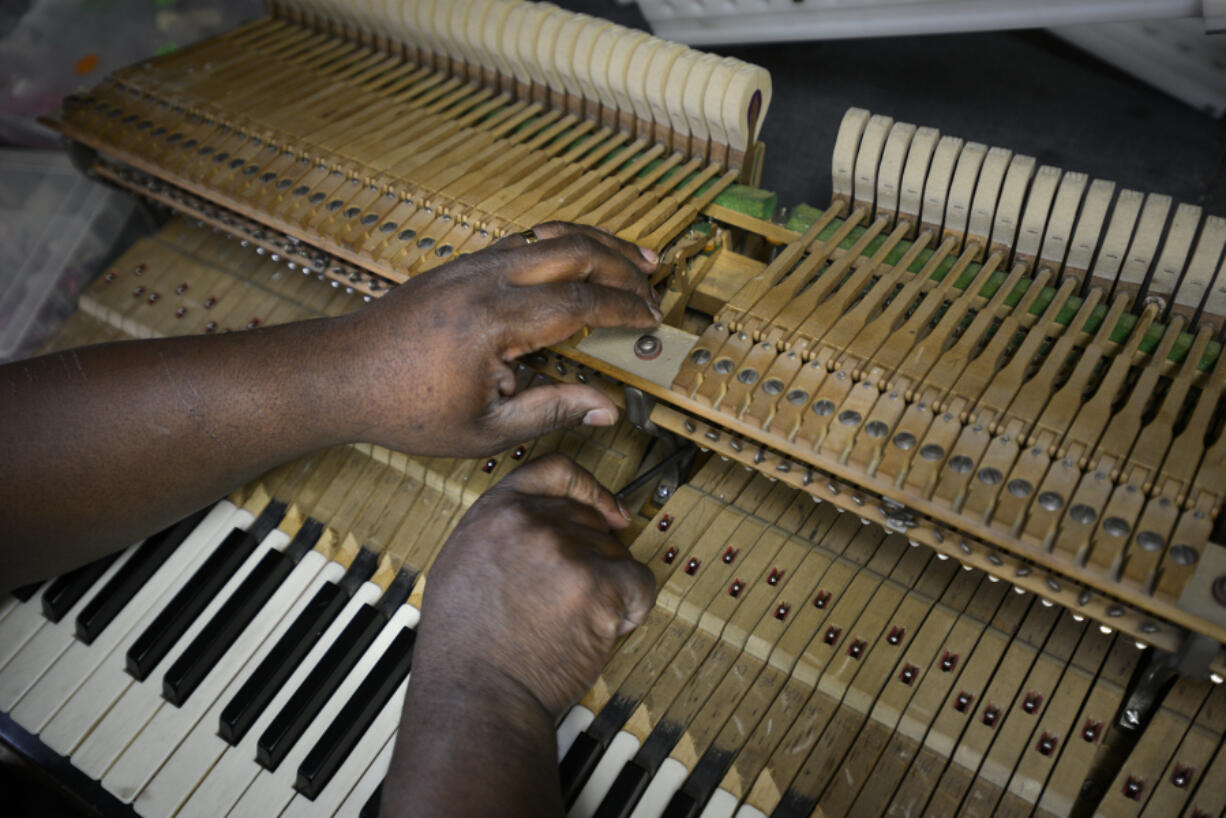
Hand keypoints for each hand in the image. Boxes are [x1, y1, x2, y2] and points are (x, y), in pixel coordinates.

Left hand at [336, 222, 660, 456]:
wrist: (339, 375)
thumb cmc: (403, 408)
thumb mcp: (485, 429)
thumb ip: (552, 412)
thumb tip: (606, 408)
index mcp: (495, 321)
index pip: (580, 301)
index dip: (624, 309)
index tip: (652, 321)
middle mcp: (485, 279)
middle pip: (574, 249)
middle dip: (623, 265)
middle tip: (654, 286)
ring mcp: (470, 265)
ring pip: (549, 235)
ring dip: (597, 244)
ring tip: (634, 259)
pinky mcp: (459, 265)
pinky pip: (524, 242)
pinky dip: (562, 246)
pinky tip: (579, 261)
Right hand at [414, 453, 655, 717]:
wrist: (476, 696)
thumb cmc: (465, 648)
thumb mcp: (463, 564)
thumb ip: (501, 534)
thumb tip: (541, 525)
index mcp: (496, 511)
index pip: (556, 471)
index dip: (589, 489)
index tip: (609, 510)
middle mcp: (531, 521)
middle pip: (591, 522)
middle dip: (593, 559)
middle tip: (572, 601)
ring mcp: (566, 549)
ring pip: (616, 556)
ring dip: (607, 590)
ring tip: (571, 625)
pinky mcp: (597, 584)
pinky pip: (640, 585)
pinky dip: (631, 611)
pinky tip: (600, 631)